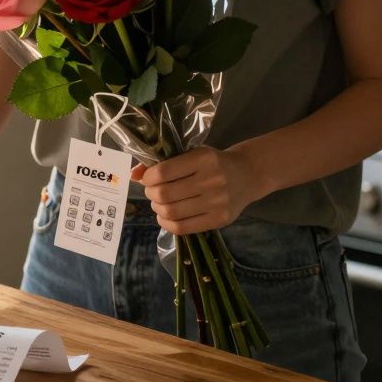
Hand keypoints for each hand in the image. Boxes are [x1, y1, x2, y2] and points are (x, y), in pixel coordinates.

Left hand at [132, 146, 265, 234]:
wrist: (248, 175)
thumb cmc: (213, 163)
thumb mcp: (191, 154)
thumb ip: (162, 162)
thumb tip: (133, 174)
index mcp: (203, 159)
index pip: (163, 172)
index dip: (148, 178)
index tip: (148, 178)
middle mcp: (212, 180)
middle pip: (164, 194)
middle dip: (150, 194)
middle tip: (153, 192)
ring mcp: (217, 202)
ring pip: (171, 212)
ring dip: (157, 209)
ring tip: (159, 203)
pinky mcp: (220, 219)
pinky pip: (182, 228)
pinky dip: (166, 223)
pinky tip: (165, 216)